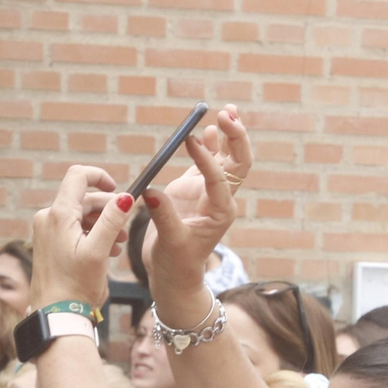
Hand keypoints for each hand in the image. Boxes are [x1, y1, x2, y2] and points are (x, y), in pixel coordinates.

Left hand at [29, 166, 134, 313]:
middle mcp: (48, 218)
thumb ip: (112, 221)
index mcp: (58, 215)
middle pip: (83, 199)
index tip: (119, 190)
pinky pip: (73, 229)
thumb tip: (127, 197)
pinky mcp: (49, 244)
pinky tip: (107, 251)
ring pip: (80, 215)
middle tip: (125, 229)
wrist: (55, 315)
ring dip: (102, 224)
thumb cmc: (75, 287)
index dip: (100, 177)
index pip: (78, 176)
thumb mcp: (98, 252)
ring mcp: (47, 231)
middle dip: (108, 209)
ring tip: (119, 244)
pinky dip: (92, 234)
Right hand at [138, 104, 252, 325]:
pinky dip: (209, 145)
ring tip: (227, 112)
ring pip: (226, 159)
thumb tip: (150, 192)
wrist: (174, 276)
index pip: (219, 179)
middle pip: (237, 162)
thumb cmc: (176, 264)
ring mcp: (207, 192)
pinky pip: (206, 163)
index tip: (191, 141)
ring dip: (228, 136)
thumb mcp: (170, 243)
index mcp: (220, 212)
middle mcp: (219, 199)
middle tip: (227, 114)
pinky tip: (208, 130)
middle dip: (235, 138)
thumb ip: (163, 217)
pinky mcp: (193, 190)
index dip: (206, 159)